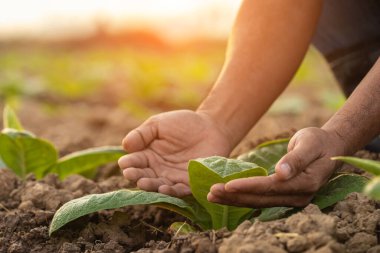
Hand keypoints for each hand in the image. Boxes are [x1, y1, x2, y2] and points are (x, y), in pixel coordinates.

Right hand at [118, 110, 231, 196]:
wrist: (211, 127)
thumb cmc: (183, 124)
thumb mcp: (159, 124)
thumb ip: (142, 134)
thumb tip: (125, 146)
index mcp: (147, 155)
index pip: (134, 162)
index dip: (128, 164)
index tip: (125, 164)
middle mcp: (157, 169)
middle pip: (143, 176)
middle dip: (137, 176)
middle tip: (132, 175)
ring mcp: (172, 178)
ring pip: (158, 186)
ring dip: (151, 186)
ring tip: (144, 183)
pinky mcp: (188, 183)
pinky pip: (178, 190)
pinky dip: (171, 192)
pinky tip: (165, 188)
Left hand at [207, 127, 345, 207]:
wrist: (330, 149)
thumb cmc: (319, 142)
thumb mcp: (310, 143)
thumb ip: (296, 159)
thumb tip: (281, 173)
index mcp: (305, 183)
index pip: (271, 187)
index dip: (249, 187)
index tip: (228, 185)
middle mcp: (298, 196)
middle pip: (261, 199)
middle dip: (235, 197)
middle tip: (211, 193)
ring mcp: (292, 199)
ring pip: (259, 202)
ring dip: (235, 201)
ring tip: (212, 197)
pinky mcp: (285, 197)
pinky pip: (261, 200)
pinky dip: (243, 199)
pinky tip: (227, 197)